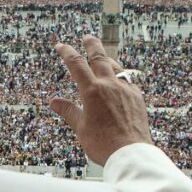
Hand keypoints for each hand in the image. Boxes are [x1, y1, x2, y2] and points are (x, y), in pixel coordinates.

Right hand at [49, 35, 151, 165]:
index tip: (61, 46)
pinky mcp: (137, 97)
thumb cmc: (103, 144)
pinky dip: (120, 76)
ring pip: (116, 66)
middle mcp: (110, 85)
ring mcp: (126, 89)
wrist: (131, 153)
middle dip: (91, 45)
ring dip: (107, 59)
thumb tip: (53, 101)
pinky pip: (128, 80)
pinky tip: (119, 81)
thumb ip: (68, 111)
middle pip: (99, 57)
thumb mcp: (80, 128)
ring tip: (102, 57)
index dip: (67, 52)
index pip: (76, 64)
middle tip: (87, 37)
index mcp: (92, 91)